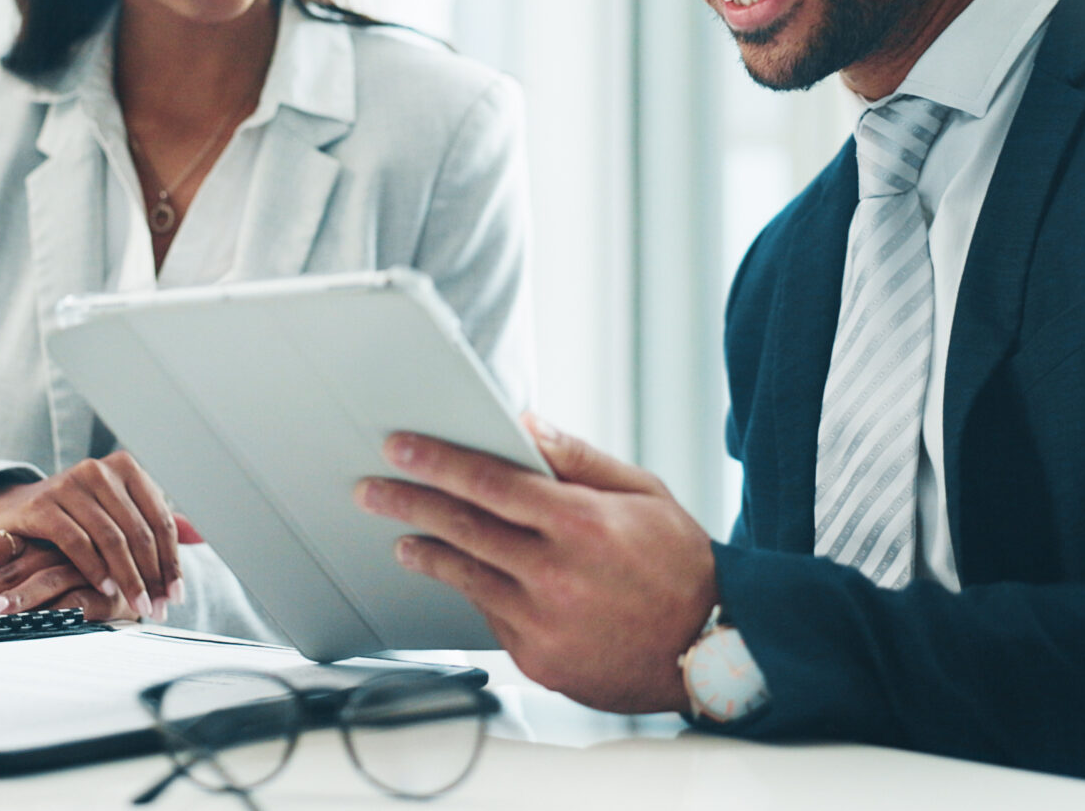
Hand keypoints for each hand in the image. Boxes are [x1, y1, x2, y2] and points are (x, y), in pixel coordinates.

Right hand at [0, 452, 180, 618]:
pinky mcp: (44, 505)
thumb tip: (201, 537)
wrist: (17, 510)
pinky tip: (105, 588)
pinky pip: (77, 542)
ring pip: (112, 538)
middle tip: (157, 608)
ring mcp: (70, 484)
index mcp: (127, 468)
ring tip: (137, 605)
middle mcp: (100, 470)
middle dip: (152, 576)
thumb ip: (154, 521)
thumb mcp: (117, 512)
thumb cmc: (77, 515)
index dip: (171, 561)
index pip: (160, 520)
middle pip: (139, 531)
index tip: (176, 596)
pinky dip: (95, 568)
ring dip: (128, 578)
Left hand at [0, 531, 122, 619]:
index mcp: (28, 539)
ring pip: (43, 578)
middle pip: (8, 566)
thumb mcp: (32, 566)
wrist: (133, 566)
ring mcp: (78, 565)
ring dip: (18, 598)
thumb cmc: (74, 571)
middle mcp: (51, 548)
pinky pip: (80, 598)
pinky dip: (61, 610)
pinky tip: (45, 620)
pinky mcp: (104, 589)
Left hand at [355, 414, 716, 713]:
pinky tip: (461, 574)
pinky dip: (471, 590)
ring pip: (465, 577)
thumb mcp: (642, 493)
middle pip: (462, 529)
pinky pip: (488, 615)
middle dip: (408, 503)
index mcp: (582, 523)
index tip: (400, 447)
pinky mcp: (537, 658)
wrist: (712, 650)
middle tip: (372, 489)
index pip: (490, 482)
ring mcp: (543, 622)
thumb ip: (577, 459)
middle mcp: (556, 574)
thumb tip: (525, 425)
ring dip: (425, 552)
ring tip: (403, 536)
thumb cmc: (682, 567)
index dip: (437, 462)